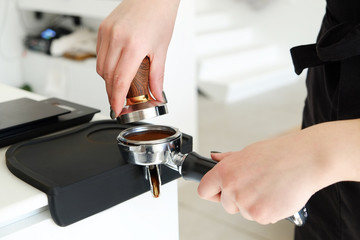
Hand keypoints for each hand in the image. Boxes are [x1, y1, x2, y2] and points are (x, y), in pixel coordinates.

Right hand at [96, 0, 179, 116]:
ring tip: (120, 85)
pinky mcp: (102, 29)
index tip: (117, 109)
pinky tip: (116, 67)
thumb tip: (156, 94)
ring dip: (108, 80)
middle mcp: (116, 38)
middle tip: (121, 101)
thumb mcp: (161, 50)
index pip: (120, 80)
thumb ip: (157, 76)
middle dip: (112, 93)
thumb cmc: (159, 17)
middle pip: (107, 76)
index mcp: (133, 45)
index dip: (117, 99)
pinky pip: (99, 54)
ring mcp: (107, 33)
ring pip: (100, 67)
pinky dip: (106, 65)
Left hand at [197, 123, 347, 223]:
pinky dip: (268, 210)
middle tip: (255, 185)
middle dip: (237, 198)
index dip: (212, 192)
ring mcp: (247, 203)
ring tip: (269, 187)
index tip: (218, 192)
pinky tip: (276, 195)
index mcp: (226, 171)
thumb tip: (214, 159)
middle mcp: (233, 188)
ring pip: (244, 212)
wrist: (306, 160)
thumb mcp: (248, 152)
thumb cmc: (279, 154)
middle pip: (226, 204)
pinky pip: (260, 217)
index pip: (204, 190)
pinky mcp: (262, 215)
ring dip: (254, 204)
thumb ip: (228, 160)